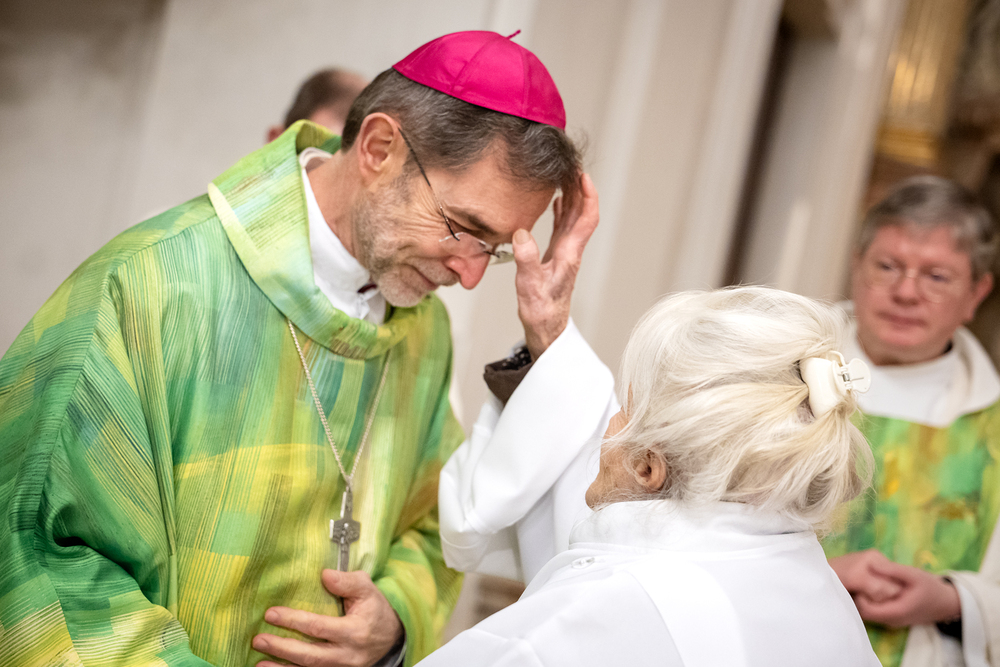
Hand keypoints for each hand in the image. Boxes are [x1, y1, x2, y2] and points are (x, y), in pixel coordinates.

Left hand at [253, 569, 402, 666]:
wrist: (392, 636)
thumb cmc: (375, 609)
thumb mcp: (367, 589)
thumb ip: (346, 581)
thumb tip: (324, 575)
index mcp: (355, 631)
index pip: (319, 627)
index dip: (293, 621)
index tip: (271, 613)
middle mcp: (348, 655)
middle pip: (310, 655)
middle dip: (282, 648)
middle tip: (258, 639)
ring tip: (259, 664)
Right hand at [513, 173, 598, 359]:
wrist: (545, 327)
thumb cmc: (540, 309)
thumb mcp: (529, 284)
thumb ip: (527, 259)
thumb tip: (522, 233)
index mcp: (569, 253)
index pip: (587, 218)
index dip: (588, 196)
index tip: (583, 175)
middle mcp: (571, 249)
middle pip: (582, 212)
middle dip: (580, 187)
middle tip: (571, 165)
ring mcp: (564, 252)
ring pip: (573, 218)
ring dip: (572, 196)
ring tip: (564, 175)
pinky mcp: (556, 256)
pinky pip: (562, 227)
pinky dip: (561, 210)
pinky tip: (555, 201)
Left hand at [830, 550, 961, 626]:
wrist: (947, 603)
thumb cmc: (931, 588)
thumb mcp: (913, 574)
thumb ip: (892, 570)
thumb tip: (870, 563)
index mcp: (896, 612)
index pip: (865, 610)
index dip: (858, 596)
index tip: (858, 580)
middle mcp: (892, 620)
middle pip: (864, 613)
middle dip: (858, 597)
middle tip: (858, 579)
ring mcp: (892, 621)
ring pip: (869, 613)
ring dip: (864, 599)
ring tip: (865, 581)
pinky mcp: (893, 618)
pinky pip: (876, 612)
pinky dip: (871, 601)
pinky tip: (873, 587)